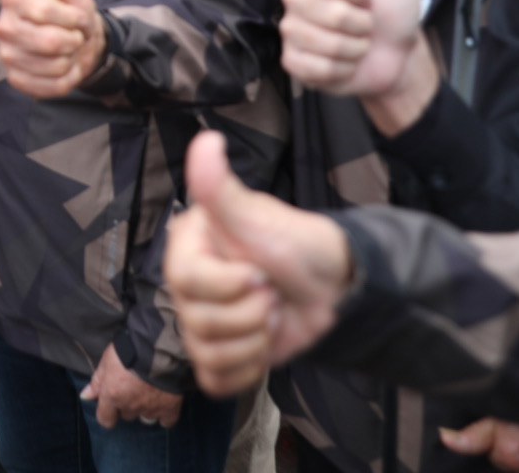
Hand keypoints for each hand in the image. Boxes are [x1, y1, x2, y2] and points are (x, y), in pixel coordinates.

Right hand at [0, 0, 104, 97]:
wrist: (75, 42)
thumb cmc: (70, 11)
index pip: (44, 12)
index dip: (71, 17)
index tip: (76, 15)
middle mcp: (3, 27)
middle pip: (49, 42)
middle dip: (73, 40)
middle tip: (71, 34)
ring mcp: (7, 56)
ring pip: (53, 66)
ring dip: (71, 60)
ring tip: (66, 50)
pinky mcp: (15, 80)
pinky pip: (51, 86)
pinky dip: (66, 79)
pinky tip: (61, 67)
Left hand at [82, 345, 181, 428]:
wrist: (157, 347)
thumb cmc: (128, 350)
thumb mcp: (107, 361)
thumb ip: (97, 382)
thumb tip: (85, 397)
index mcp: (113, 396)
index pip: (105, 419)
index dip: (107, 414)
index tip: (110, 407)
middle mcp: (130, 406)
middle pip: (126, 415)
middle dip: (127, 405)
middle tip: (132, 388)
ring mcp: (151, 409)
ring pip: (145, 417)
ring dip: (144, 408)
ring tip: (148, 393)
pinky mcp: (169, 407)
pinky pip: (166, 421)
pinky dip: (164, 414)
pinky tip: (163, 404)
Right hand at [165, 131, 352, 397]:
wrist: (332, 286)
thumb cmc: (297, 244)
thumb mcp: (257, 217)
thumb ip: (220, 186)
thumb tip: (206, 139)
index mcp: (187, 247)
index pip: (186, 281)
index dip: (229, 284)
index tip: (260, 272)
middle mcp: (186, 285)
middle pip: (198, 322)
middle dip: (250, 313)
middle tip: (272, 292)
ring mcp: (199, 322)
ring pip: (207, 353)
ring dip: (255, 341)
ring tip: (272, 314)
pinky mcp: (217, 354)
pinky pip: (215, 379)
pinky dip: (247, 368)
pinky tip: (265, 343)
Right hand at [280, 0, 438, 133]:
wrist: (399, 54)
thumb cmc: (394, 4)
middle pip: (321, 13)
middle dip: (358, 25)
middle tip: (367, 23)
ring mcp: (292, 30)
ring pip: (317, 43)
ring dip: (351, 50)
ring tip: (359, 44)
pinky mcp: (294, 61)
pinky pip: (309, 68)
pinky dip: (338, 71)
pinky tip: (346, 64)